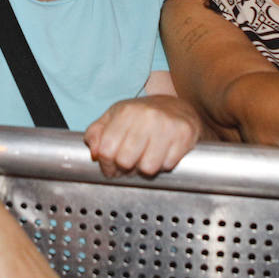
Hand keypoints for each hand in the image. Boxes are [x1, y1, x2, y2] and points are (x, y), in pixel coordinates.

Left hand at [84, 95, 200, 176]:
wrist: (177, 108)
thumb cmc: (142, 116)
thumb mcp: (114, 118)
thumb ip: (96, 133)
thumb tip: (94, 153)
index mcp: (126, 112)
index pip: (106, 150)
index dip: (106, 165)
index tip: (111, 168)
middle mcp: (146, 116)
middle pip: (125, 161)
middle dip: (125, 169)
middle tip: (130, 164)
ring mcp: (167, 125)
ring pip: (147, 168)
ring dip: (145, 168)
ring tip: (146, 158)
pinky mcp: (184, 134)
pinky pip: (168, 165)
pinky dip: (163, 164)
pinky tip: (162, 153)